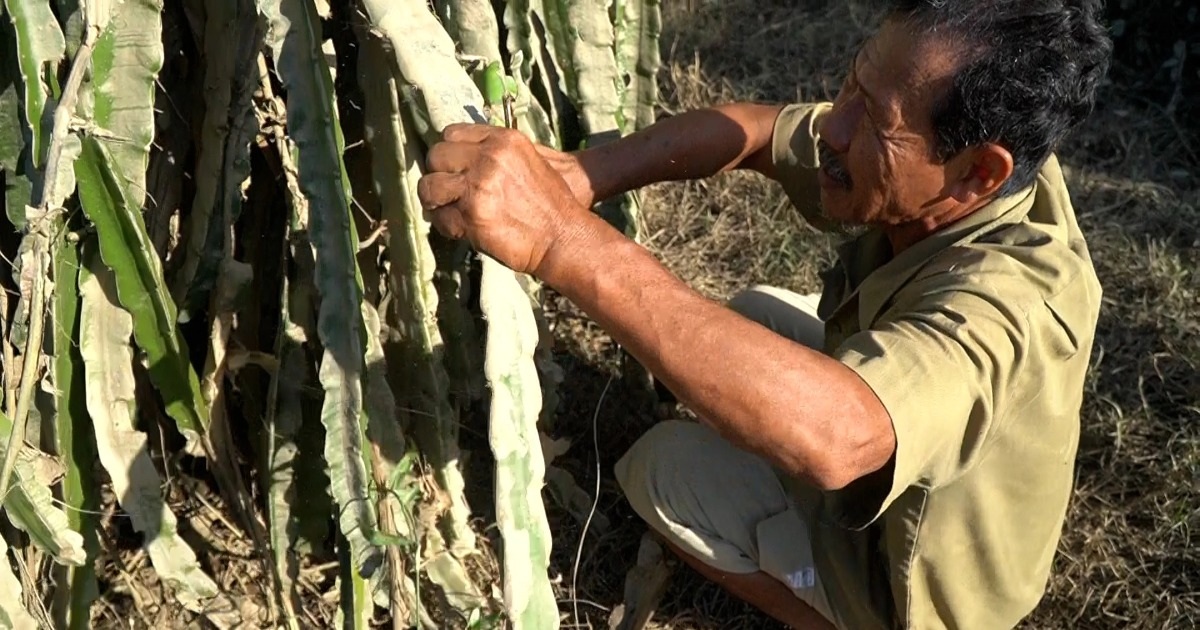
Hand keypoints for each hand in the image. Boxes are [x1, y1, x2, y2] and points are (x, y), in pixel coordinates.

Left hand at [417, 123, 592, 276]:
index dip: (449, 153)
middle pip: (436, 155)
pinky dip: (447, 226)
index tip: (453, 169)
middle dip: (439, 175)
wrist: (563, 236)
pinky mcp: (472, 213)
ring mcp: (478, 185)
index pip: (452, 133)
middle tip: (447, 192)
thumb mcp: (529, 160)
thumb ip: (495, 153)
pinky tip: (462, 230)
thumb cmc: (549, 203)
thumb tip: (463, 156)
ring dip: (435, 201)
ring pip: (430, 186)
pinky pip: (441, 217)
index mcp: (502, 140)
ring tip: (449, 210)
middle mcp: (488, 157)